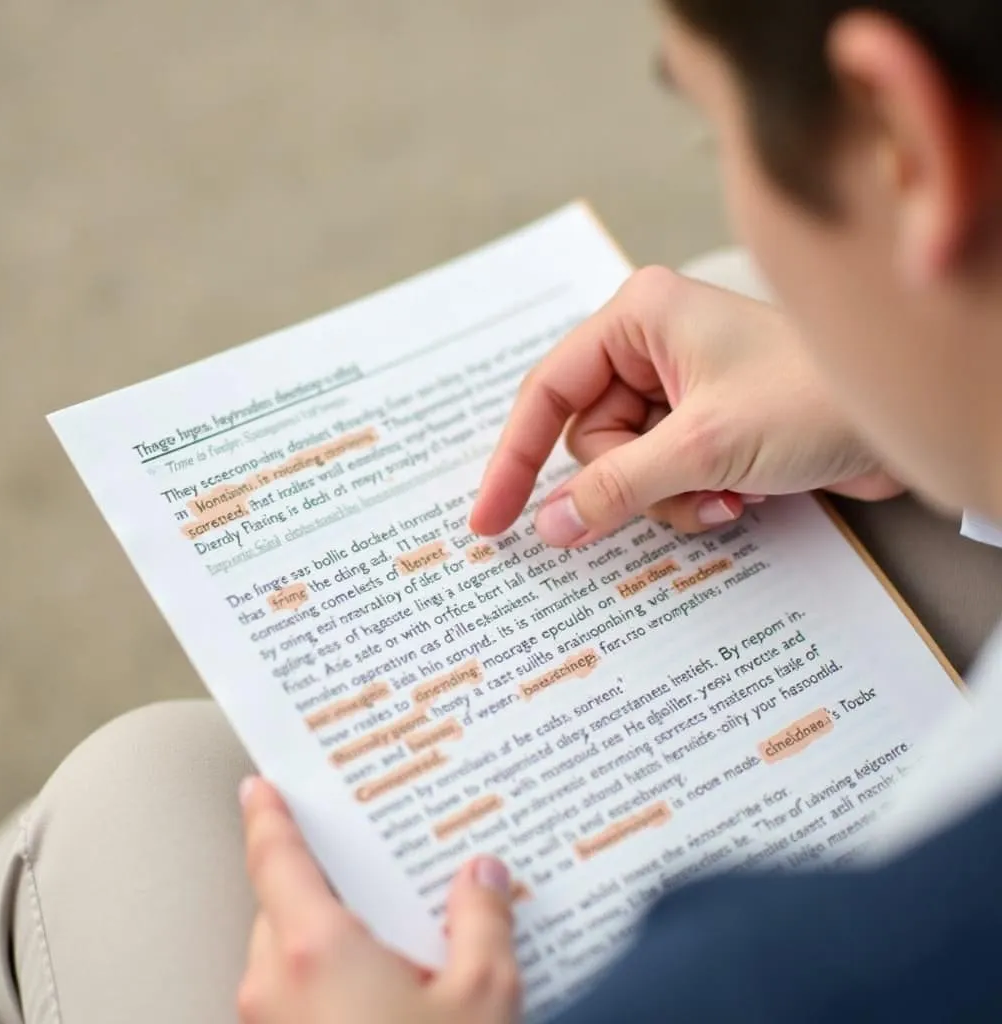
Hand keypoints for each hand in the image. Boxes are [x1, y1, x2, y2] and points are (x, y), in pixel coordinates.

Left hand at [237, 777, 520, 1023]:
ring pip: (290, 957)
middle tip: (378, 871)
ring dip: (331, 939)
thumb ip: (482, 927)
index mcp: (316, 951)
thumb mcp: (480, 1002)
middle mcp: (276, 986)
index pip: (276, 860)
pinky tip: (385, 994)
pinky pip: (297, 997)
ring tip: (397, 943)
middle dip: (330, 887)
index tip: (262, 786)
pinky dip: (330, 980)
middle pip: (287, 908)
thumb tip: (484, 879)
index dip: (269, 816)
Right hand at [470, 267, 900, 543]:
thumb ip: (615, 486)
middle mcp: (651, 345)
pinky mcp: (703, 425)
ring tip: (722, 495)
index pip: (547, 393)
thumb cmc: (814, 400)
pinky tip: (737, 500)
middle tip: (682, 487)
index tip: (490, 521)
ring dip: (667, 497)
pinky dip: (690, 500)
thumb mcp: (701, 446)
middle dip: (630, 480)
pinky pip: (661, 477)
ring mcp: (678, 388)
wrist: (904, 422)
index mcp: (638, 317)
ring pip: (625, 468)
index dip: (513, 461)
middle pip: (589, 439)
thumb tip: (550, 523)